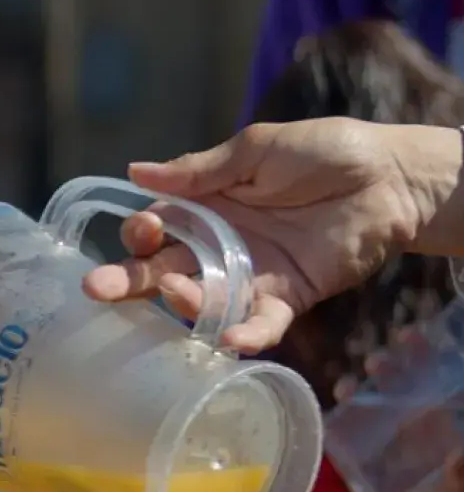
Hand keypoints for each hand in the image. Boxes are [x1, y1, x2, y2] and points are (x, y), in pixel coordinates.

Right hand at [81, 118, 460, 351]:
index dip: (140, 232)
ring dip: (182, 303)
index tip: (143, 228)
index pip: (155, 228)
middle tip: (97, 290)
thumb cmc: (326, 152)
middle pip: (161, 270)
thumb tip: (135, 171)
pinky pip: (259, 324)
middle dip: (128, 281)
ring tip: (177, 296)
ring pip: (201, 301)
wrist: (393, 177)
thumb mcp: (257, 150)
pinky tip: (229, 341)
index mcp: (205, 207)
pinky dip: (244, 336)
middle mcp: (217, 247)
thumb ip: (200, 170)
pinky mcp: (287, 298)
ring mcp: (249, 276)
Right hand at [334, 330, 463, 491]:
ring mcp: (379, 437)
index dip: (425, 357)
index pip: (431, 381)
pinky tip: (337, 397)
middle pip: (399, 384)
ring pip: (370, 399)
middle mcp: (409, 424)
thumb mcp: (456, 490)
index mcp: (438, 426)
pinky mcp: (354, 453)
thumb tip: (462, 453)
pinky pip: (342, 427)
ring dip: (364, 384)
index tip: (417, 335)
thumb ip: (459, 472)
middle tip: (380, 357)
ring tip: (357, 377)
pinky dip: (337, 410)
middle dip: (391, 365)